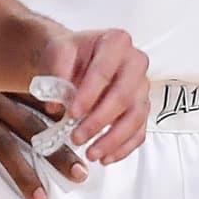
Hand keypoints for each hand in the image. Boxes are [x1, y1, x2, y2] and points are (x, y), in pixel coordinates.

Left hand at [37, 28, 149, 165]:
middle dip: (99, 121)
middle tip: (77, 137)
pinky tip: (106, 157)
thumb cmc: (71, 54)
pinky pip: (140, 131)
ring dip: (113, 139)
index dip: (88, 95)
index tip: (72, 113)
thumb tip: (56, 104)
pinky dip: (124, 147)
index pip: (104, 71)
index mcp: (116, 42)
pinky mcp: (142, 107)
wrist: (78, 58)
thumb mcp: (59, 52)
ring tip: (92, 153)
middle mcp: (135, 62)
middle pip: (123, 96)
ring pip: (135, 117)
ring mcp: (142, 86)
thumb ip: (57, 72)